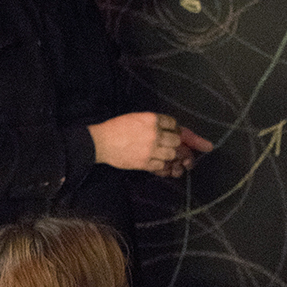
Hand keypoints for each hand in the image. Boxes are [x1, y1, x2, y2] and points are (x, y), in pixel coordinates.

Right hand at [88, 112, 212, 175]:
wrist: (102, 142)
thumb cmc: (116, 128)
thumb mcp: (136, 118)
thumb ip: (153, 123)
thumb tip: (171, 131)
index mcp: (151, 119)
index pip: (174, 124)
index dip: (178, 131)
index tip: (184, 137)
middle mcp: (154, 133)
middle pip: (177, 140)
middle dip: (179, 144)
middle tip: (182, 151)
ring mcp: (150, 149)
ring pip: (172, 154)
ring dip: (174, 157)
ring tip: (176, 160)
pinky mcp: (145, 162)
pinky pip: (163, 166)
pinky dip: (166, 168)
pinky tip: (167, 168)